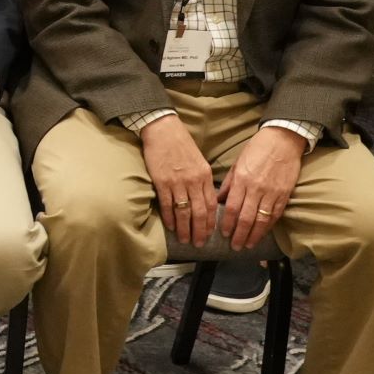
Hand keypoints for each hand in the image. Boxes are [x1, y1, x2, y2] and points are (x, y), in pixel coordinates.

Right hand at [142, 113, 217, 247]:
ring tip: (184, 239)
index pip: (211, 204)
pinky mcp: (162, 181)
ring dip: (185, 228)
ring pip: (184, 212)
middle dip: (200, 230)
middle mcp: (193, 181)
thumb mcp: (199, 161)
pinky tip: (170, 226)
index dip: (211, 222)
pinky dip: (169, 217)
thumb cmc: (180, 144)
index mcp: (204, 175)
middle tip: (199, 243)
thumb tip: (204, 199)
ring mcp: (177, 182)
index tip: (210, 234)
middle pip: (199, 212)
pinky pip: (168, 204)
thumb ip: (202, 180)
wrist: (163, 130)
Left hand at [217, 125, 304, 249]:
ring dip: (254, 235)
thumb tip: (219, 200)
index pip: (233, 207)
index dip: (228, 223)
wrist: (283, 140)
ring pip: (262, 220)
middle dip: (240, 235)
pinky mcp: (284, 194)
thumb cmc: (257, 149)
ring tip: (248, 245)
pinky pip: (275, 214)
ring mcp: (272, 192)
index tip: (224, 234)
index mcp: (242, 179)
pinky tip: (263, 233)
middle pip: (247, 218)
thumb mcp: (237, 163)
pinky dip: (268, 226)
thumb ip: (229, 184)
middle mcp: (256, 188)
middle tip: (235, 246)